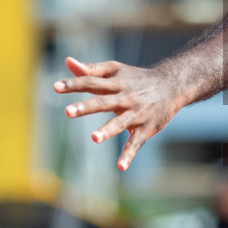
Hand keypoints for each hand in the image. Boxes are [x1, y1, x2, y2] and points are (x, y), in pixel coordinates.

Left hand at [53, 57, 184, 170]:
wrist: (172, 85)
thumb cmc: (137, 78)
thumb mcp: (116, 70)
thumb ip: (91, 69)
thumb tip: (68, 61)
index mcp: (116, 83)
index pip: (92, 82)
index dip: (74, 84)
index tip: (55, 87)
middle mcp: (125, 98)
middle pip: (103, 102)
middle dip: (86, 106)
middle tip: (68, 112)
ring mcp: (136, 114)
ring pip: (120, 123)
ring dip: (108, 130)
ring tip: (94, 138)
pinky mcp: (146, 129)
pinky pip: (136, 143)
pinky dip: (129, 155)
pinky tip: (120, 167)